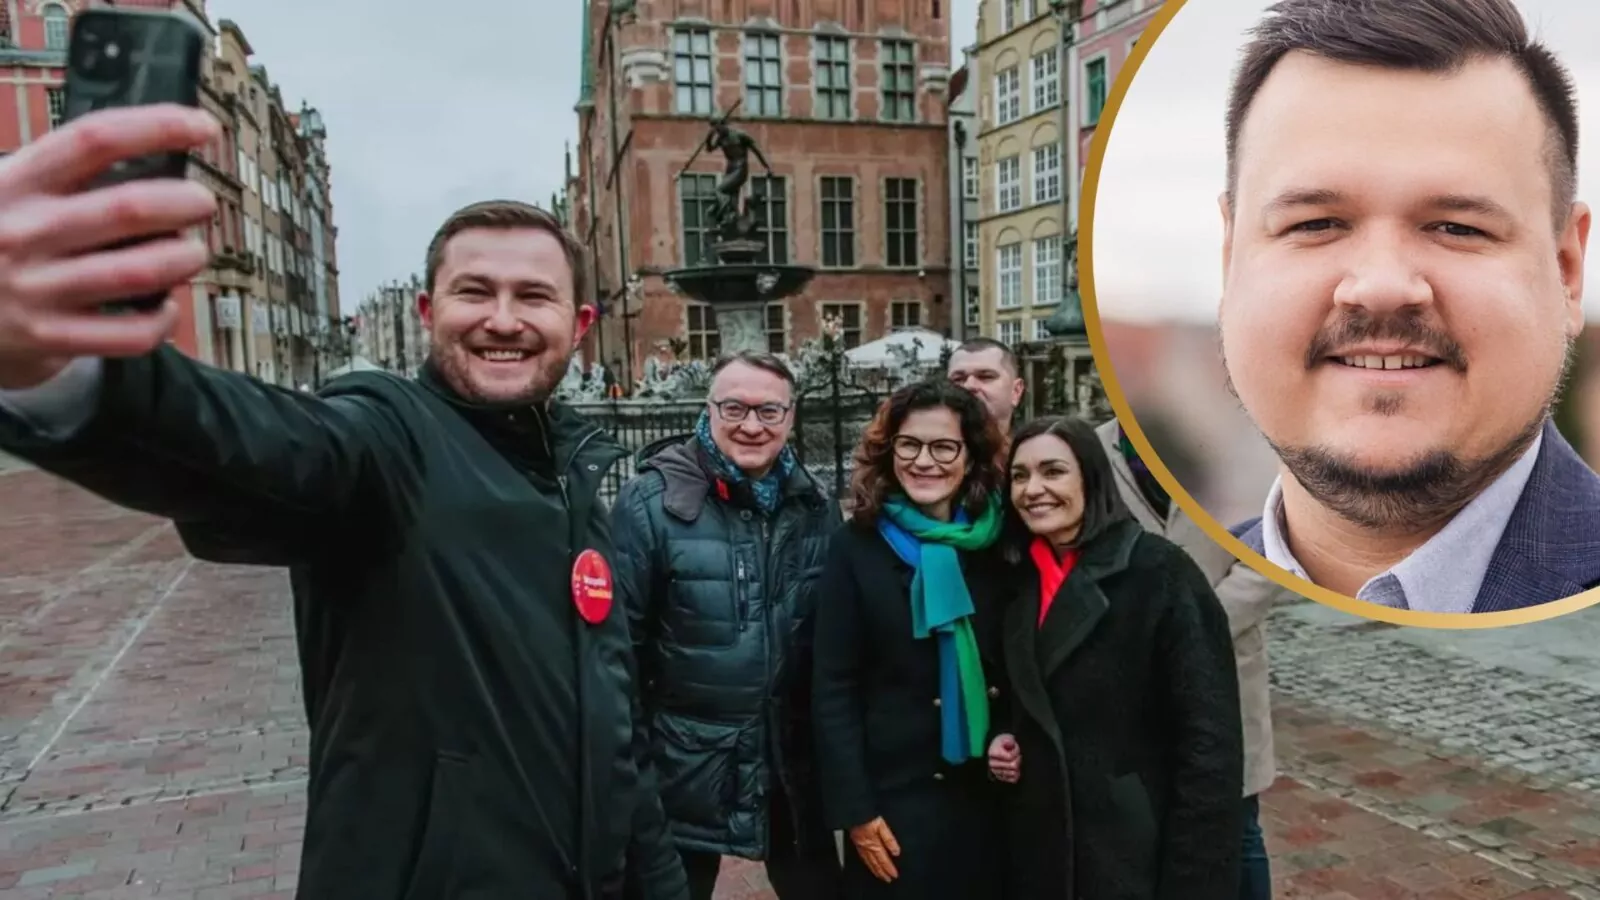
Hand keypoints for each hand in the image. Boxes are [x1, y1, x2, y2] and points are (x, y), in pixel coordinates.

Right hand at [0, 104, 219, 388]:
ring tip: (192, 253)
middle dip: (184, 202)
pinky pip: (131, 332)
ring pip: (139, 272)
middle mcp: (24, 232)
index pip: (94, 140)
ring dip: (184, 259)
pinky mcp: (50, 337)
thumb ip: (70, 176)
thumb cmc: (1, 241)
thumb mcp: (13, 193)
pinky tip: (165, 306)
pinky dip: (163, 318)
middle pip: (128, 208)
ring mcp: (36, 288)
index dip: (157, 127)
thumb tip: (160, 154)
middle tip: (202, 203)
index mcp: (17, 183)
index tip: (202, 127)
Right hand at [848, 816, 899, 882]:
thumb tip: (896, 851)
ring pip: (868, 862)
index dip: (889, 868)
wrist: (853, 811)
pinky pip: (862, 857)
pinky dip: (867, 863)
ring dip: (874, 870)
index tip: (894, 875)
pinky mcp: (855, 841)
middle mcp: (866, 847)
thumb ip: (889, 839)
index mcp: (874, 843)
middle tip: (887, 879)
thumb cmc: (866, 816)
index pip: (883, 859)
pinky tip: (868, 863)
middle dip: (882, 872)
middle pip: (875, 863)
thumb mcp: (881, 825)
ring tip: (879, 875)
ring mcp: (860, 845)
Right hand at [988, 733, 1020, 783]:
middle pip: (1013, 766)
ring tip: (1015, 760)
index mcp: (992, 753)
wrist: (999, 748)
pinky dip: (1016, 774)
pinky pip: (1013, 779)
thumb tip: (1009, 743)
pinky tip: (1015, 768)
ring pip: (1013, 773)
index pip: (1010, 757)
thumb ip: (1009, 740)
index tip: (1015, 747)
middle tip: (1017, 755)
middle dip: (1018, 759)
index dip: (1016, 752)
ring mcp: (995, 771)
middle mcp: (992, 764)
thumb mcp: (1006, 737)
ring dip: (1017, 767)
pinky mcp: (1000, 777)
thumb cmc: (1003, 742)